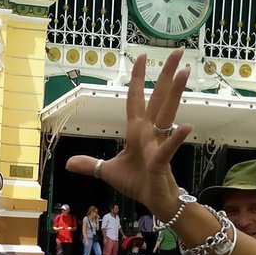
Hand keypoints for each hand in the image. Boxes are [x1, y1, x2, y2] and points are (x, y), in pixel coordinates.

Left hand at [66, 52, 191, 220]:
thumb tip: (68, 163)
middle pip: (158, 98)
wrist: (154, 202)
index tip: (142, 57)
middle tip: (179, 52)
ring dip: (175, 93)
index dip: (137, 79)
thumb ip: (91, 165)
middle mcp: (149, 132)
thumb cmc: (137, 183)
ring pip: (167, 114)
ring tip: (186, 71)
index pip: (136, 100)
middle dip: (167, 75)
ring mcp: (157, 144)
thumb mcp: (108, 172)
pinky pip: (168, 148)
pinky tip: (186, 125)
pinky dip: (176, 138)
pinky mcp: (161, 162)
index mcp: (136, 131)